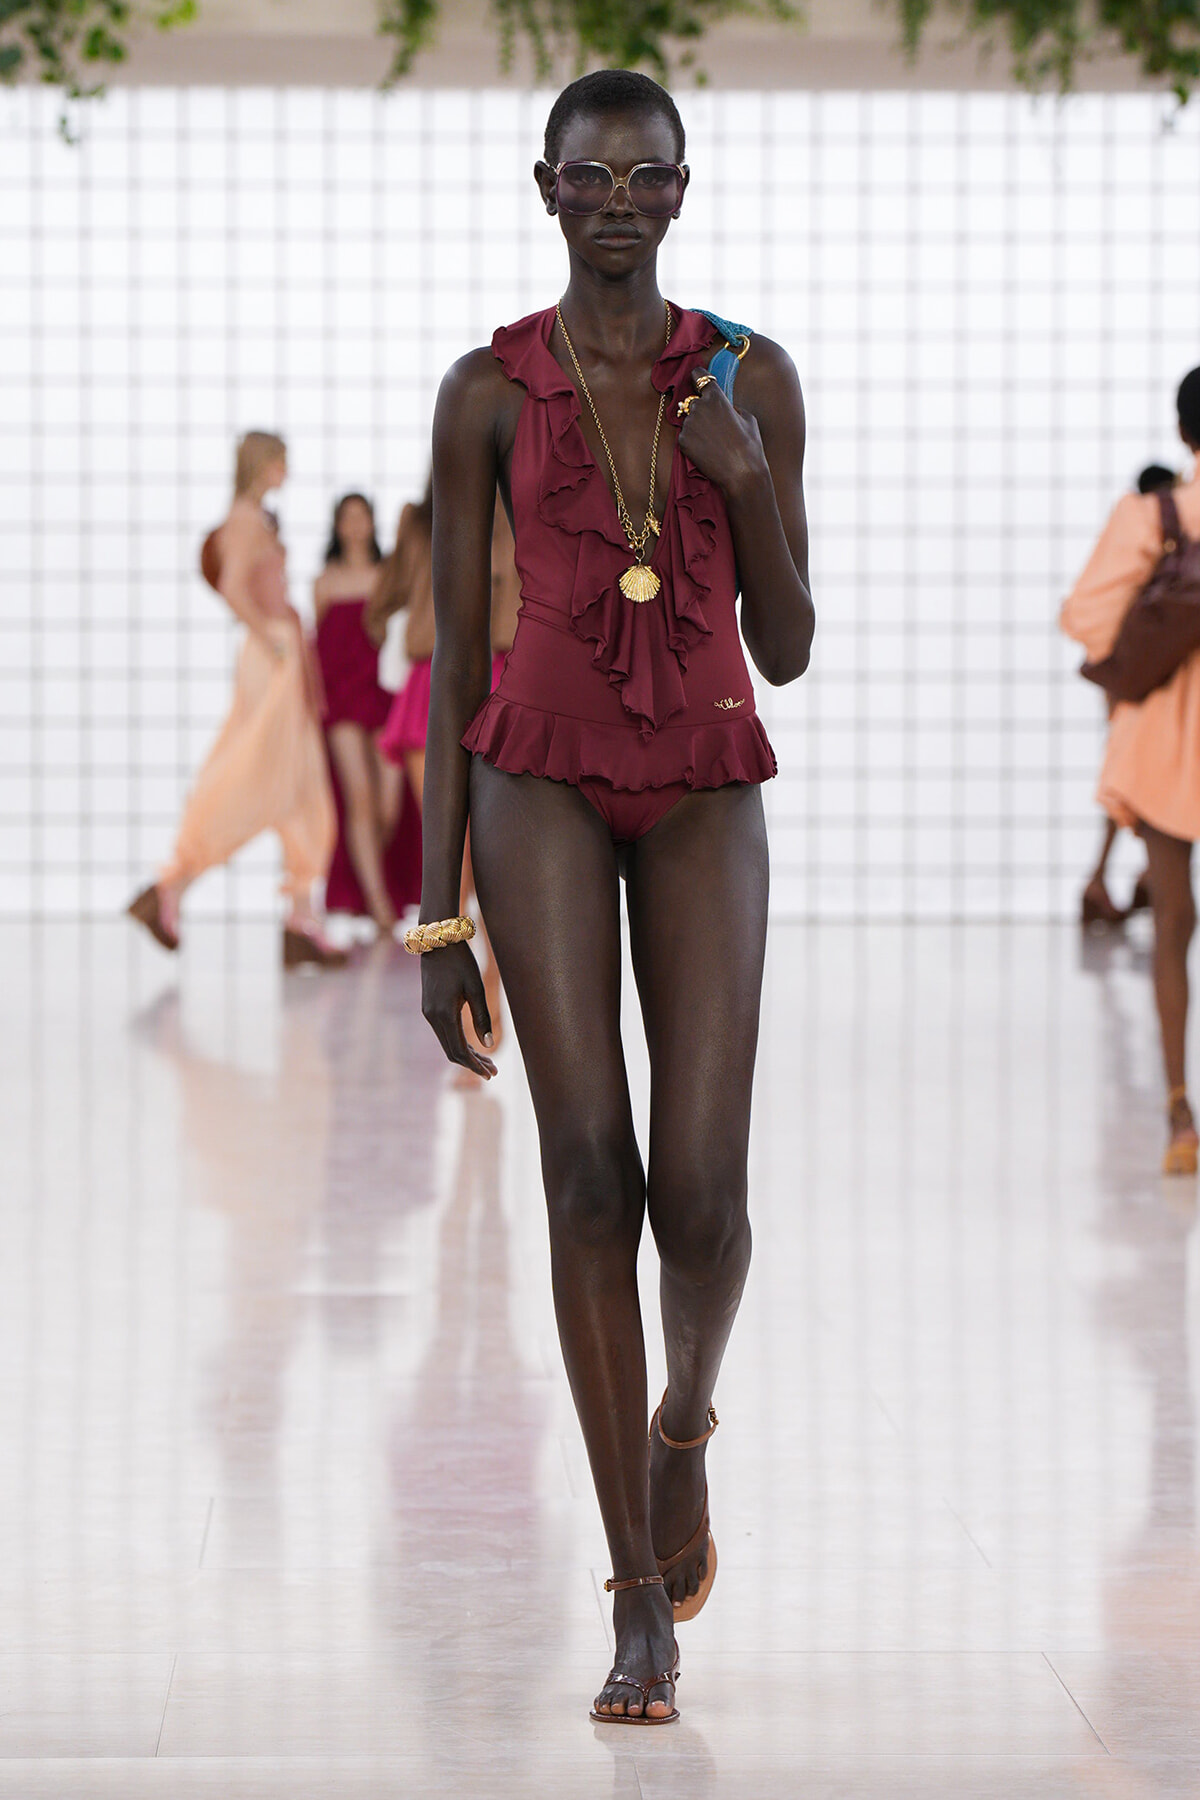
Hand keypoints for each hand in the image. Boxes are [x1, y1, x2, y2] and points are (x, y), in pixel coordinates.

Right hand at [421, 941, 497, 1079]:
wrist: (438, 941)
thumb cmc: (461, 962)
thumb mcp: (476, 988)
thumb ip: (482, 1017)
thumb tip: (489, 1045)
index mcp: (444, 1014)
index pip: (459, 1051)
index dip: (475, 1065)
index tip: (491, 1074)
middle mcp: (432, 1017)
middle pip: (452, 1052)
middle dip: (473, 1063)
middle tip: (494, 1071)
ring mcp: (428, 1013)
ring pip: (447, 1043)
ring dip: (466, 1054)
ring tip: (488, 1061)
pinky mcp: (429, 1008)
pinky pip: (444, 1033)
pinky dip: (458, 1042)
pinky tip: (473, 1045)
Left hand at [676, 369, 768, 499]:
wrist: (741, 474)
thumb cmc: (749, 446)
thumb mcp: (748, 418)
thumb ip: (732, 407)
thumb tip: (726, 407)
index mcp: (715, 397)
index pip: (698, 375)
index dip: (699, 378)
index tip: (699, 382)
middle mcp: (698, 407)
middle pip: (694, 401)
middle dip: (701, 409)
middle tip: (713, 425)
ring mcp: (688, 425)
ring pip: (689, 420)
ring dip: (697, 426)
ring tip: (712, 441)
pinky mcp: (682, 441)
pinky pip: (686, 435)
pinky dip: (693, 441)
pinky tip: (706, 450)